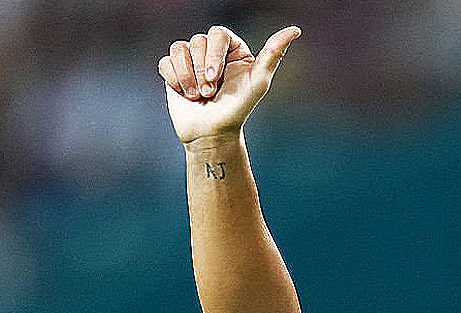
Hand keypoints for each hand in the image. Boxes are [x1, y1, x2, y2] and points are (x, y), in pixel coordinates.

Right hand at [158, 25, 299, 146]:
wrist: (211, 134)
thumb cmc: (237, 109)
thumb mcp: (258, 82)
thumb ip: (273, 54)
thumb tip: (295, 30)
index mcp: (233, 49)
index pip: (217, 33)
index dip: (213, 54)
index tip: (214, 77)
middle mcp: (212, 51)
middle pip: (197, 41)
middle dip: (201, 71)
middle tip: (209, 92)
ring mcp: (192, 60)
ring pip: (179, 49)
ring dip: (187, 77)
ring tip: (196, 96)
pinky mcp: (174, 71)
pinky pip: (165, 62)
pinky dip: (175, 80)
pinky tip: (185, 94)